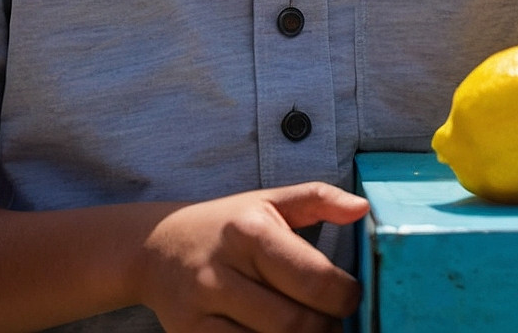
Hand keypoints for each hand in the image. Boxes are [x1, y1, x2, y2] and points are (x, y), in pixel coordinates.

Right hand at [134, 182, 370, 332]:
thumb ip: (318, 198)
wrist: (154, 249)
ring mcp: (202, 311)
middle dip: (327, 329)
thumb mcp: (269, 200)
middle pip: (296, 324)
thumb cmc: (226, 225)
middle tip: (333, 322)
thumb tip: (363, 208)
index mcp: (250, 233)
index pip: (315, 280)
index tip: (350, 296)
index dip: (346, 297)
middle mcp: (222, 273)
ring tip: (309, 329)